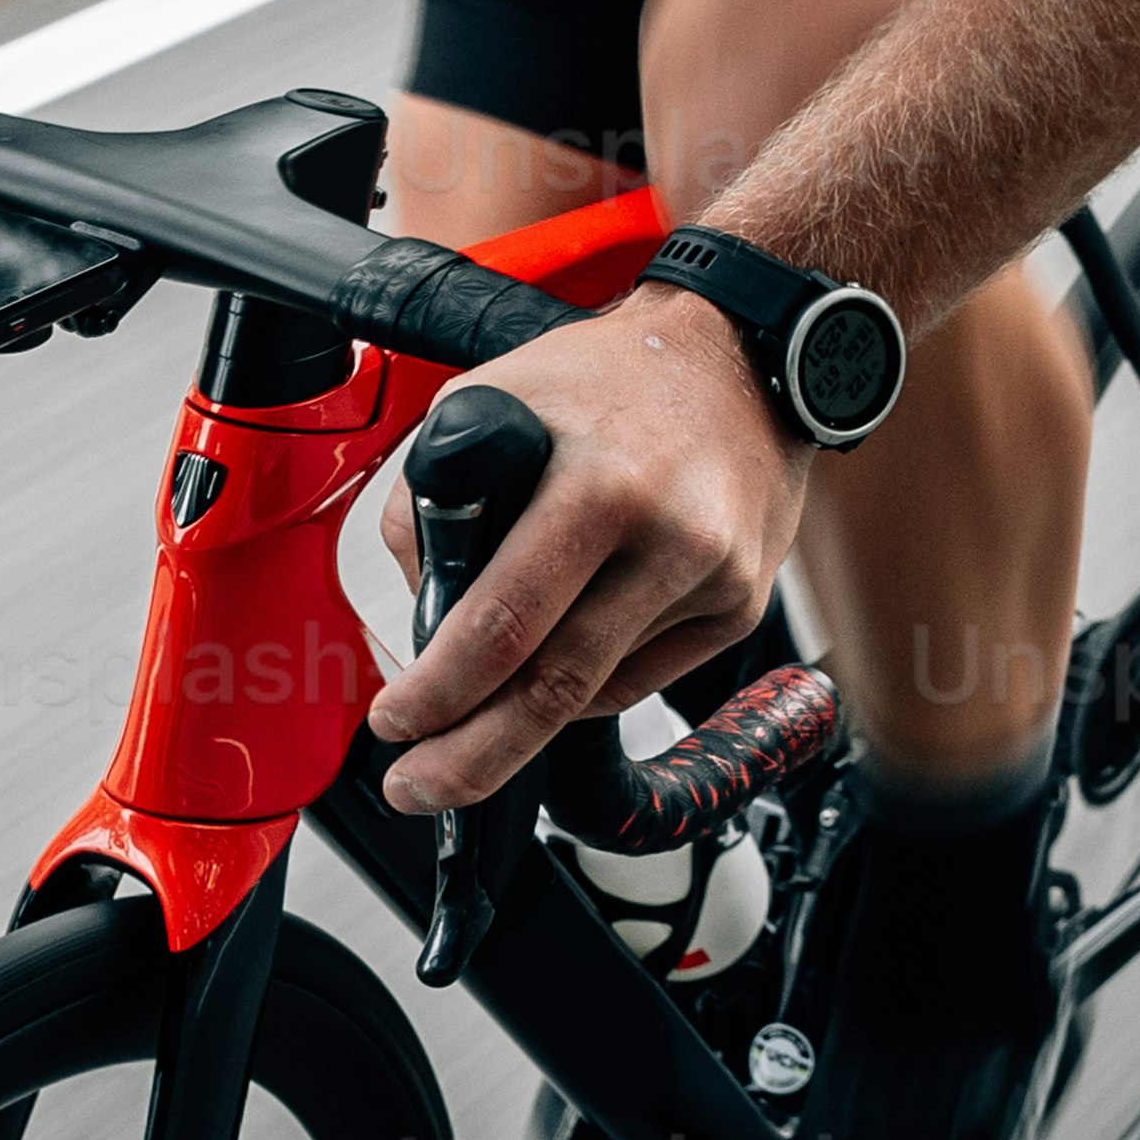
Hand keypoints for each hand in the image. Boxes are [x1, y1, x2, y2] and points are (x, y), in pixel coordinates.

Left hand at [369, 284, 811, 814]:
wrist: (745, 353)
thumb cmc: (607, 375)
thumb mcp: (488, 399)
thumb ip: (431, 501)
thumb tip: (419, 608)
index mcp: (599, 486)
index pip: (503, 624)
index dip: (439, 692)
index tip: (394, 723)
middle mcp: (668, 538)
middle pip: (553, 689)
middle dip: (471, 757)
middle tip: (417, 786)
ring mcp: (714, 579)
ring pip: (594, 691)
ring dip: (520, 724)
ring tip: (470, 726)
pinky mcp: (741, 604)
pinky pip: (642, 677)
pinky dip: (586, 683)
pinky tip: (561, 652)